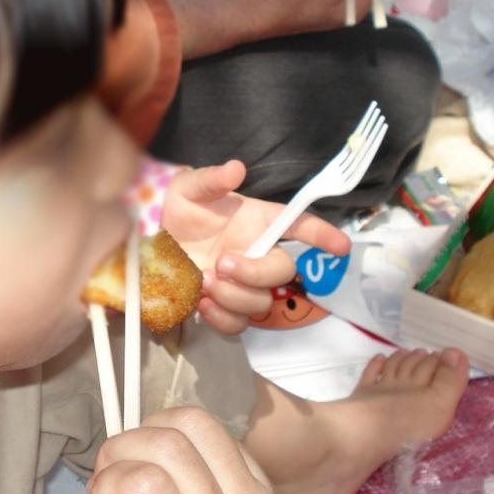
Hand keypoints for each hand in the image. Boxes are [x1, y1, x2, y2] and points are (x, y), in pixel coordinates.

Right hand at [62, 407, 277, 493]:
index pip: (143, 485)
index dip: (109, 483)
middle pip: (167, 447)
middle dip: (123, 452)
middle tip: (115, 484)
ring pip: (193, 424)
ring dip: (151, 433)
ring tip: (139, 466)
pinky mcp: (265, 486)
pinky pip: (215, 430)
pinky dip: (181, 433)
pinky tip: (169, 465)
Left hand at [161, 160, 350, 333]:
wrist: (152, 244)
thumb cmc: (178, 211)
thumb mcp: (188, 189)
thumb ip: (211, 179)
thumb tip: (236, 168)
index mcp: (259, 222)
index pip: (300, 226)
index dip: (322, 235)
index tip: (341, 246)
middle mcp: (258, 254)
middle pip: (283, 272)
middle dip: (255, 272)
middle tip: (221, 264)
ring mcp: (244, 284)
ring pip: (262, 302)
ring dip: (235, 297)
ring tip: (203, 282)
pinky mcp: (226, 308)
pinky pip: (238, 325)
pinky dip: (222, 319)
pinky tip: (201, 304)